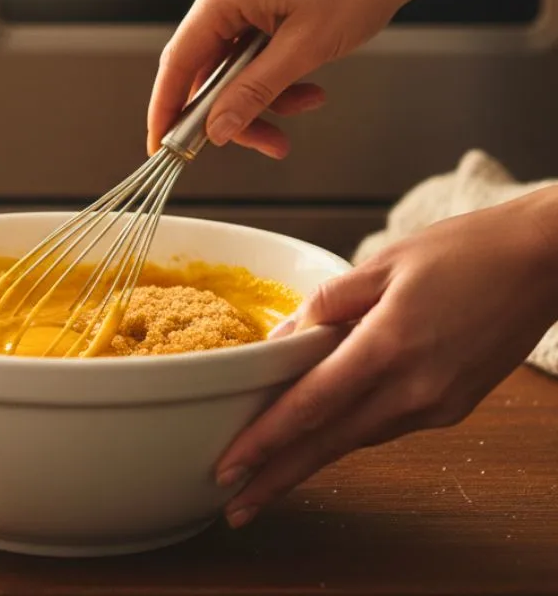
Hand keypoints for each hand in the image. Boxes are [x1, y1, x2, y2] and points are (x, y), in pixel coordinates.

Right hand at [146, 0, 432, 157]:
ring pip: (232, 63)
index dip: (166, 108)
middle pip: (206, 67)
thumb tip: (218, 128)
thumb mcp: (304, 49)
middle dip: (233, 109)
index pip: (178, 61)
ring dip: (262, 95)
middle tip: (266, 141)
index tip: (163, 147)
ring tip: (305, 106)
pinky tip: (308, 86)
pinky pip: (251, 49)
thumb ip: (255, 91)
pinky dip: (273, 74)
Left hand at [215, 189, 557, 528]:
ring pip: (359, 437)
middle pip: (331, 441)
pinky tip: (322, 433)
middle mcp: (416, 388)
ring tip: (267, 476)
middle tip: (235, 505)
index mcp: (391, 345)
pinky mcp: (454, 407)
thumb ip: (328, 302)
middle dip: (279, 476)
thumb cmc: (466, 251)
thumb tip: (284, 335)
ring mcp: (439, 404)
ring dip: (311, 459)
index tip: (229, 465)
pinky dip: (349, 431)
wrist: (544, 262)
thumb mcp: (384, 262)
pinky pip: (388, 425)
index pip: (314, 404)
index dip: (267, 440)